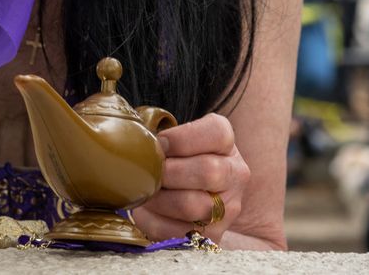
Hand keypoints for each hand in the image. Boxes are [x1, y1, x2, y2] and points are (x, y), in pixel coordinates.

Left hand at [131, 113, 249, 243]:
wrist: (188, 192)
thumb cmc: (173, 159)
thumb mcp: (173, 140)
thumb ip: (159, 139)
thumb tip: (134, 144)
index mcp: (226, 144)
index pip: (216, 133)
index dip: (181, 138)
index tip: (159, 144)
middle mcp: (235, 174)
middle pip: (208, 171)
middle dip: (168, 172)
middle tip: (148, 172)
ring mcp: (228, 208)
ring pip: (193, 205)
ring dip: (159, 199)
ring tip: (145, 192)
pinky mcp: (214, 236)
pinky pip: (179, 231)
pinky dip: (154, 221)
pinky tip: (146, 211)